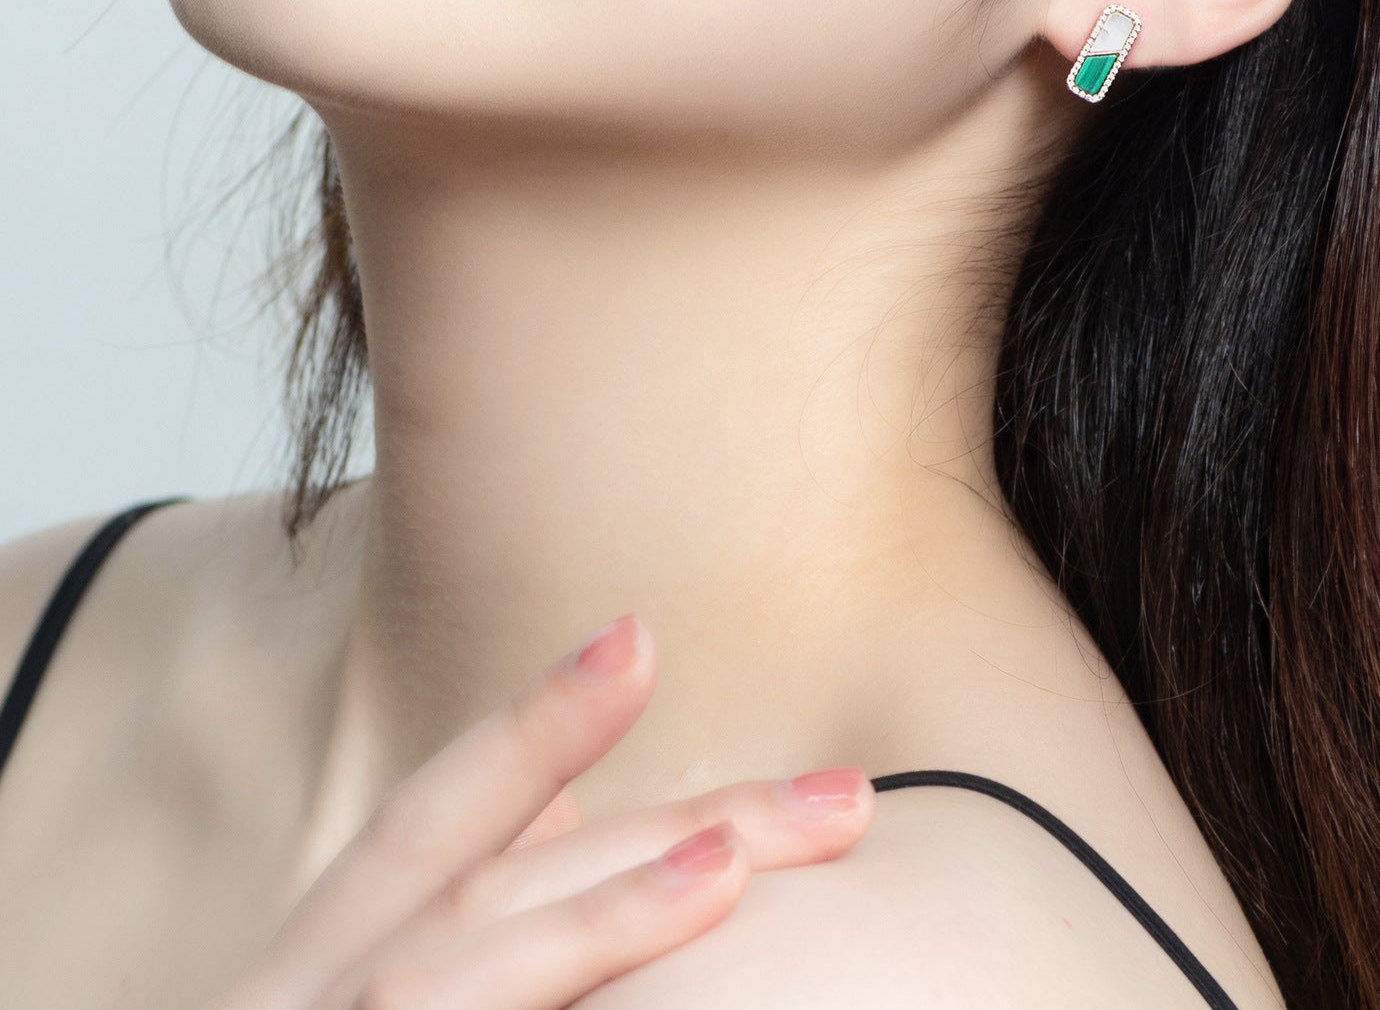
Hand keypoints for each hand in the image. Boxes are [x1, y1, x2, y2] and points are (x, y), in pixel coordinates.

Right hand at [205, 613, 874, 1008]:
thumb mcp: (336, 993)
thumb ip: (452, 902)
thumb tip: (580, 809)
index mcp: (314, 959)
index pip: (432, 818)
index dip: (534, 725)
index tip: (637, 637)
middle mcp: (307, 1001)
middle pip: (495, 886)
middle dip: (667, 828)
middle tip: (841, 793)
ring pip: (460, 977)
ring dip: (604, 918)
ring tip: (734, 863)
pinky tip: (688, 987)